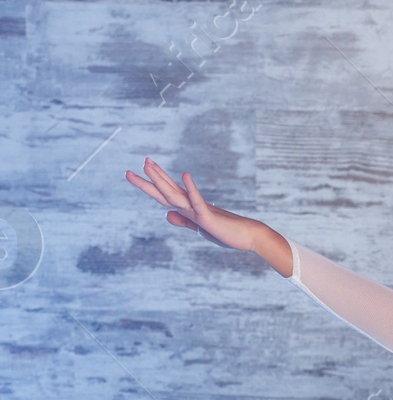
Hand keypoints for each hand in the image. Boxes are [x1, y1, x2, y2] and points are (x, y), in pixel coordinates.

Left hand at [123, 158, 292, 275]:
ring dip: (160, 178)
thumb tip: (167, 214)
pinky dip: (190, 188)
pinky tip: (185, 175)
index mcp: (189, 208)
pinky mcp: (208, 216)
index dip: (152, 181)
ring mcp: (199, 209)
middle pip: (165, 189)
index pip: (166, 192)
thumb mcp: (200, 229)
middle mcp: (191, 204)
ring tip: (147, 164)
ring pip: (175, 192)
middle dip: (149, 177)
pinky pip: (197, 201)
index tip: (139, 168)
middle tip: (136, 163)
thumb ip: (184, 221)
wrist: (249, 236)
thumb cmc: (227, 232)